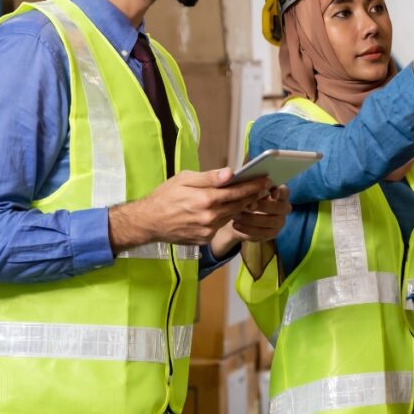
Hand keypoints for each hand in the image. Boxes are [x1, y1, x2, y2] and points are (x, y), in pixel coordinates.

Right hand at [108, 168, 271, 252]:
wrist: (148, 223)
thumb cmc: (164, 196)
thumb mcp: (184, 179)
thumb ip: (209, 177)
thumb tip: (230, 173)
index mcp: (205, 200)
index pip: (237, 191)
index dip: (253, 185)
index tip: (265, 179)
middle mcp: (209, 217)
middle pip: (238, 205)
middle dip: (252, 195)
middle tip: (264, 187)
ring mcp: (207, 231)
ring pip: (231, 216)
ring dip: (241, 207)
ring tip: (250, 196)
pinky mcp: (204, 240)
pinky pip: (220, 226)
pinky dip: (226, 217)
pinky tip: (228, 209)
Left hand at [210, 185, 291, 257]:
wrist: (240, 217)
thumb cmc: (246, 198)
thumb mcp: (247, 191)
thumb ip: (250, 187)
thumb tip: (244, 183)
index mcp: (280, 193)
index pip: (284, 192)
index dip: (279, 192)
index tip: (271, 194)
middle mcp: (284, 207)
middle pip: (278, 207)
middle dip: (263, 206)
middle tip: (248, 205)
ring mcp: (280, 222)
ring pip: (269, 221)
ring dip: (252, 218)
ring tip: (236, 215)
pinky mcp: (272, 233)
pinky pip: (262, 232)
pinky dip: (248, 228)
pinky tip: (236, 225)